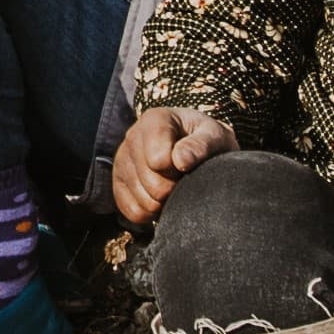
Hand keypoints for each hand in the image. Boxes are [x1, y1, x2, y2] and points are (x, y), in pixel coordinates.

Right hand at [108, 104, 234, 227]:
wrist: (197, 148)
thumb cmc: (207, 140)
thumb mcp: (214, 136)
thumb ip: (201, 145)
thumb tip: (181, 160)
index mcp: (154, 120)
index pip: (158, 159)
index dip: (179, 170)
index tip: (189, 163)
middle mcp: (132, 137)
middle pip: (152, 183)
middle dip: (174, 188)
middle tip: (185, 178)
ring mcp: (122, 161)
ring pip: (143, 200)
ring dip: (165, 202)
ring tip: (175, 186)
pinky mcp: (118, 184)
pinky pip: (133, 212)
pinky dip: (152, 213)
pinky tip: (163, 199)